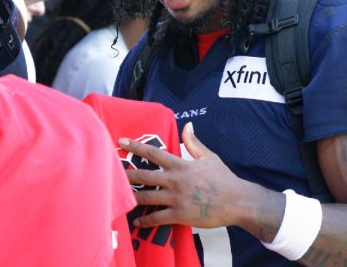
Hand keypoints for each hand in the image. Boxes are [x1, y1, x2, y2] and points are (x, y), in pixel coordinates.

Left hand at [118, 123, 246, 228]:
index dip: (135, 146)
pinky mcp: (180, 215)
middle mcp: (175, 181)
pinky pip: (158, 218)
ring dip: (131, 197)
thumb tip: (187, 125)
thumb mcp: (209, 157)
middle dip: (125, 174)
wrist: (238, 201)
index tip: (120, 141)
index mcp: (181, 165)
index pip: (153, 153)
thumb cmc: (224, 178)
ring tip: (117, 196)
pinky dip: (146, 220)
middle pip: (144, 175)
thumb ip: (194, 143)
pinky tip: (137, 221)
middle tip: (109, 171)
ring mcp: (177, 198)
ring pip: (147, 197)